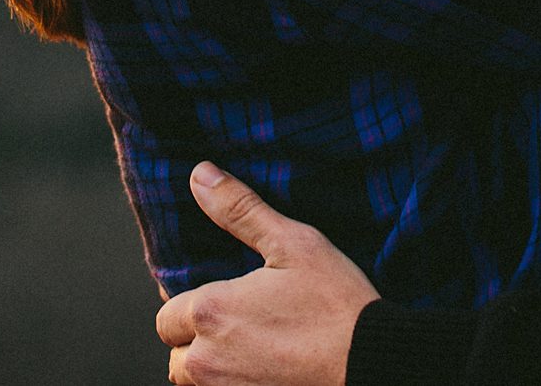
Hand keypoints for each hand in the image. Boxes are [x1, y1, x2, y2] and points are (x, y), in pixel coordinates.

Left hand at [156, 163, 379, 385]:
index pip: (166, 315)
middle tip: (239, 326)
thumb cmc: (337, 304)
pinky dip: (234, 383)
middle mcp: (205, 361)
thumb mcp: (294, 244)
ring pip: (194, 382)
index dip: (191, 305)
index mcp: (210, 312)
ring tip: (250, 350)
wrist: (373, 363)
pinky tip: (264, 370)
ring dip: (212, 368)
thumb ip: (240, 210)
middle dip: (197, 341)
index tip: (225, 300)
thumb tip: (200, 174)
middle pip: (176, 355)